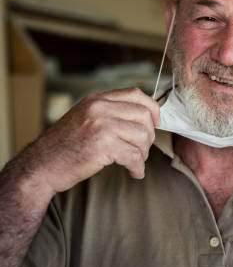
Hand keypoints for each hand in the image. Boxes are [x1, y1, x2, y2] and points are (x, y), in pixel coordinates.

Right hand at [22, 87, 159, 194]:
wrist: (40, 166)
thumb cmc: (64, 146)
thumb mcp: (84, 118)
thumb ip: (109, 113)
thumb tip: (143, 116)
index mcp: (96, 100)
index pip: (136, 94)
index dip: (152, 108)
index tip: (157, 122)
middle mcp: (99, 109)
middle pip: (144, 116)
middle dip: (149, 135)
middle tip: (142, 149)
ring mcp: (101, 125)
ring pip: (142, 136)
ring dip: (143, 153)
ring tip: (135, 162)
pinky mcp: (103, 146)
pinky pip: (134, 156)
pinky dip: (138, 168)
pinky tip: (134, 172)